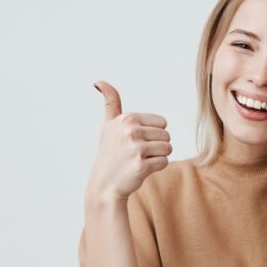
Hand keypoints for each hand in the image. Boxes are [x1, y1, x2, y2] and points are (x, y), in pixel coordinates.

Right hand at [85, 80, 171, 203]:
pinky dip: (156, 168)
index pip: (162, 122)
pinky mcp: (141, 165)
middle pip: (166, 135)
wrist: (104, 185)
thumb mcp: (108, 126)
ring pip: (168, 148)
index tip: (135, 142)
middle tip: (137, 154)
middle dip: (156, 146)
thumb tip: (98, 81)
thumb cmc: (110, 154)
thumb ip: (110, 103)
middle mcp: (130, 131)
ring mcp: (135, 148)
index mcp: (126, 118)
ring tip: (140, 161)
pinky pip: (164, 162)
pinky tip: (141, 170)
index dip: (153, 134)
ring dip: (158, 157)